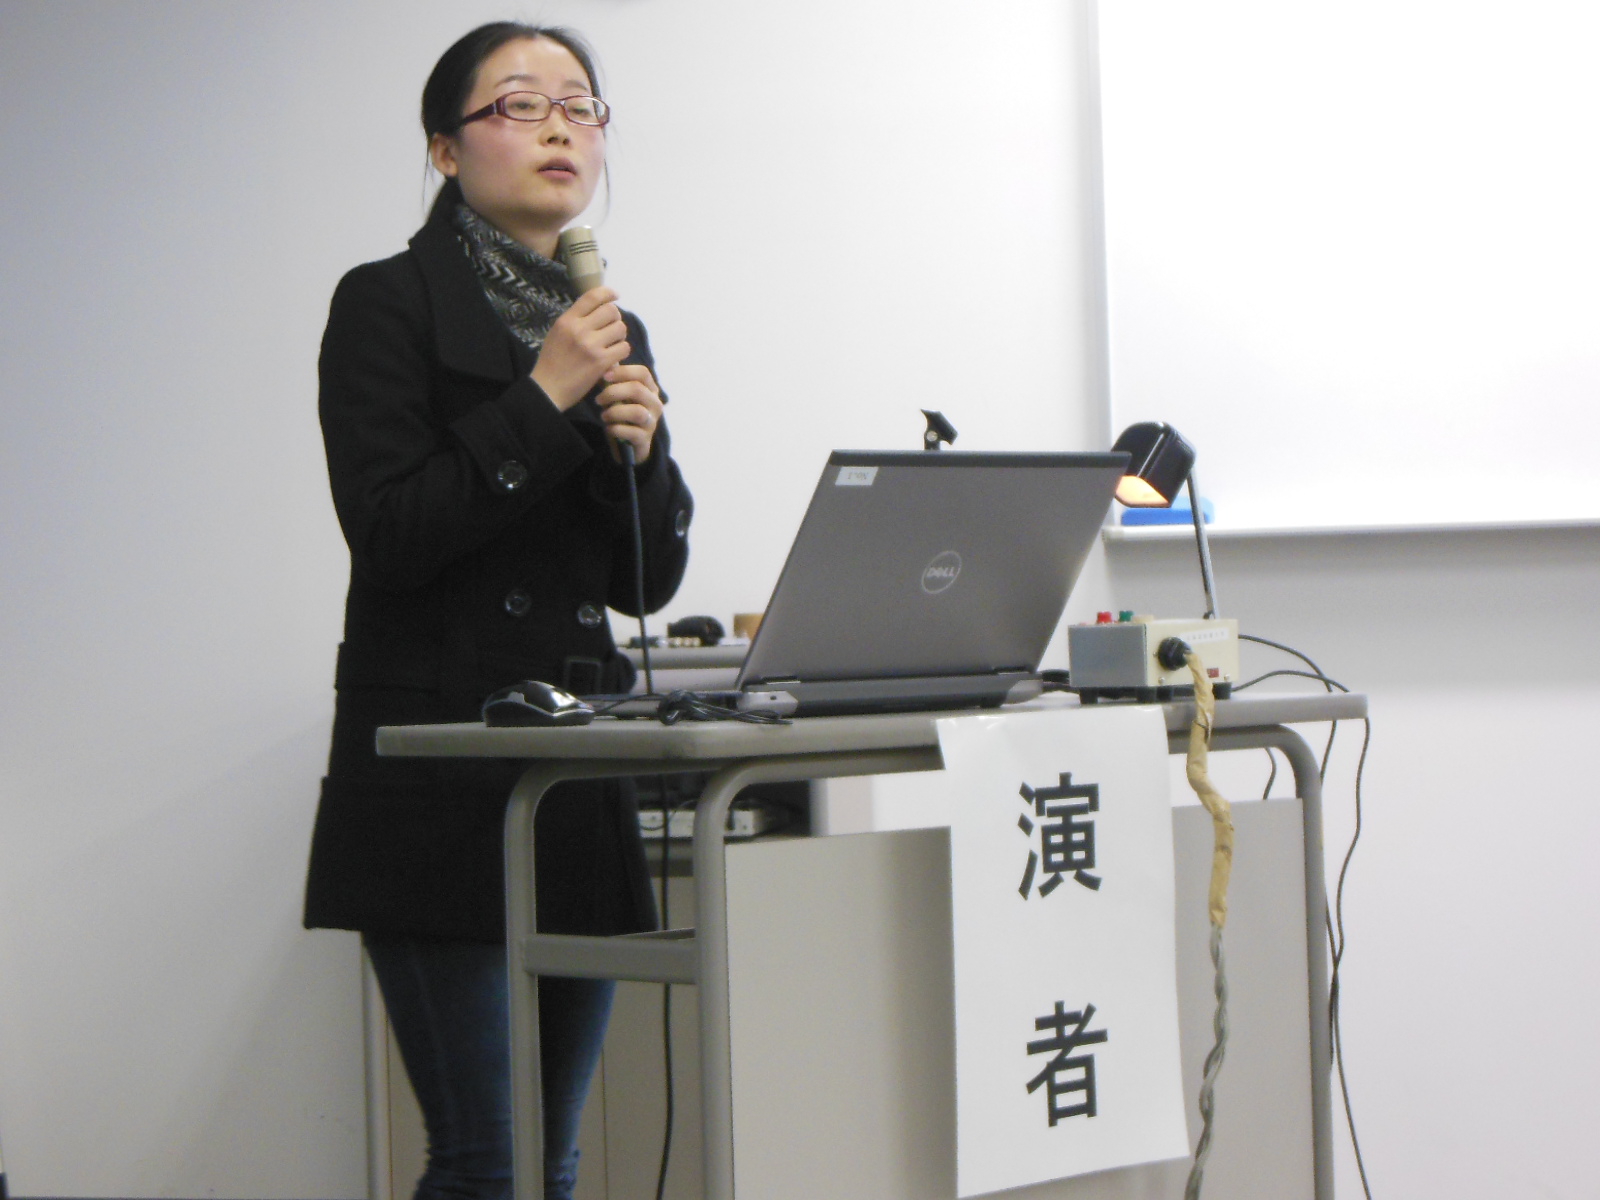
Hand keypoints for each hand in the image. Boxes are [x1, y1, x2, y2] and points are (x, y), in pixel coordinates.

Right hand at [530, 287, 629, 410]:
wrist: (547, 390)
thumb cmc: (552, 362)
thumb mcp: (556, 334)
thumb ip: (574, 321)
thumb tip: (597, 309)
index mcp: (567, 320)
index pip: (592, 296)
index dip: (608, 293)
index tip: (615, 295)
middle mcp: (579, 329)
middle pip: (611, 311)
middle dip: (615, 319)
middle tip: (610, 329)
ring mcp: (591, 345)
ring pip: (620, 328)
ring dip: (620, 336)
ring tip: (611, 344)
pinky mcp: (601, 362)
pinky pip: (624, 348)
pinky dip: (621, 351)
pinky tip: (613, 357)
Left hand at [596, 364, 662, 463]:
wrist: (629, 444)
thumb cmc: (622, 414)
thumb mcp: (618, 395)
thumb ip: (614, 380)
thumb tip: (603, 359)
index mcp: (650, 389)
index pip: (642, 373)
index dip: (622, 372)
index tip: (604, 376)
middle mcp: (655, 404)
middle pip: (637, 390)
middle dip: (613, 392)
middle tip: (598, 400)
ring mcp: (652, 422)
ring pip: (637, 412)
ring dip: (615, 412)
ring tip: (604, 416)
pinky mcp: (645, 439)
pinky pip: (632, 432)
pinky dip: (616, 430)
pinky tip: (609, 429)